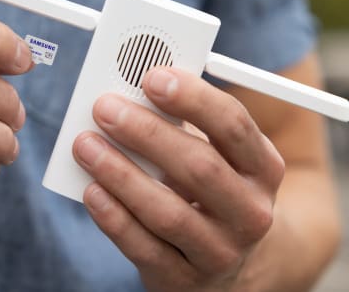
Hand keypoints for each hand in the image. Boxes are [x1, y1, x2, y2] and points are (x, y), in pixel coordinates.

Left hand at [72, 67, 284, 291]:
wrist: (233, 269)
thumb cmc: (212, 193)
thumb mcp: (217, 158)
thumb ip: (183, 126)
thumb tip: (130, 91)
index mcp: (263, 167)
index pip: (233, 125)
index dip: (192, 97)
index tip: (152, 76)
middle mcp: (250, 212)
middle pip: (199, 167)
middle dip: (146, 132)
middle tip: (104, 108)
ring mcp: (220, 251)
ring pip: (168, 212)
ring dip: (120, 174)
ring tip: (85, 146)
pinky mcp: (184, 281)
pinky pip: (144, 248)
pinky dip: (114, 217)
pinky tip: (91, 191)